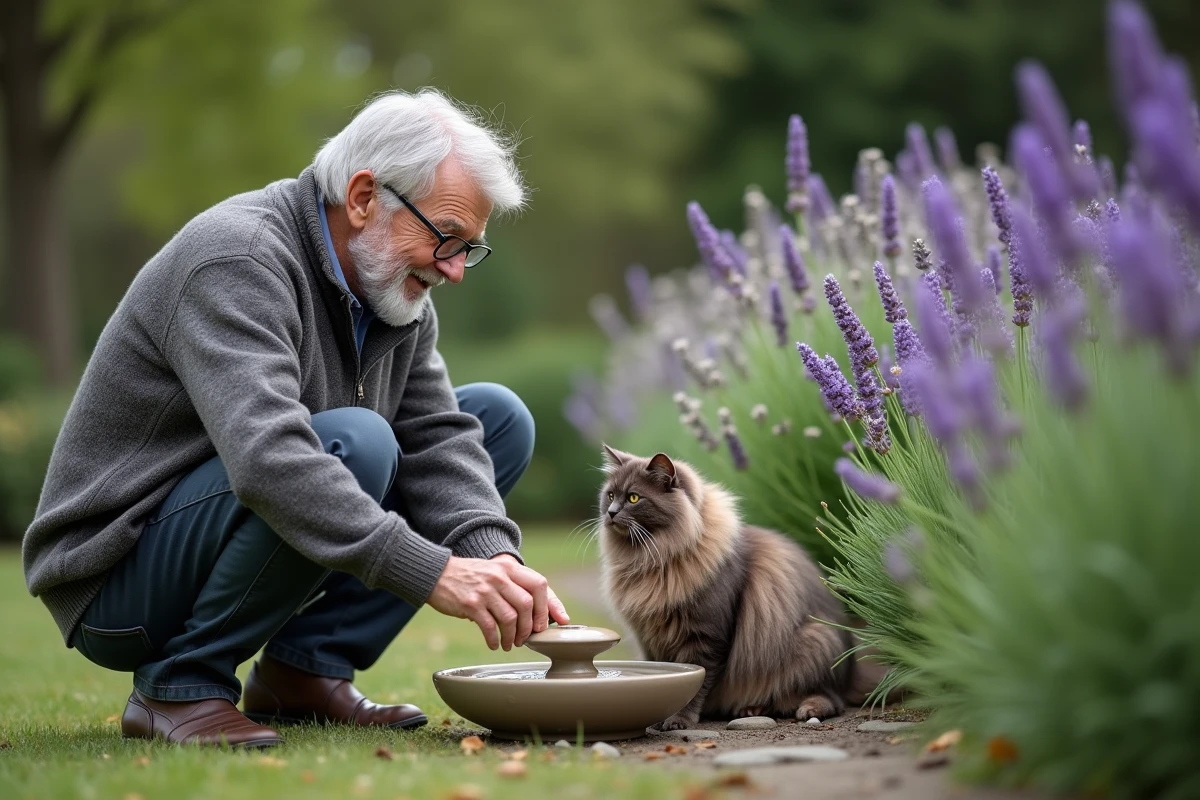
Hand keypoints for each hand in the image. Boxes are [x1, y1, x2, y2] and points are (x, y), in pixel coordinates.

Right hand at [426, 555, 570, 650]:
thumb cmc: (471, 578)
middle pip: (527, 604)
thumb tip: (540, 613)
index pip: (539, 585)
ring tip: (510, 643)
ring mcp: (485, 590)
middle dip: (529, 627)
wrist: (437, 574)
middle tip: (526, 638)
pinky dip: (494, 639)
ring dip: (513, 636)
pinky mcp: (470, 604)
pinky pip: (489, 627)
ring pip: (510, 618)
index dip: (546, 607)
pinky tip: (494, 644)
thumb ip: (515, 586)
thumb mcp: (495, 572)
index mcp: (509, 568)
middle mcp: (499, 576)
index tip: (544, 624)